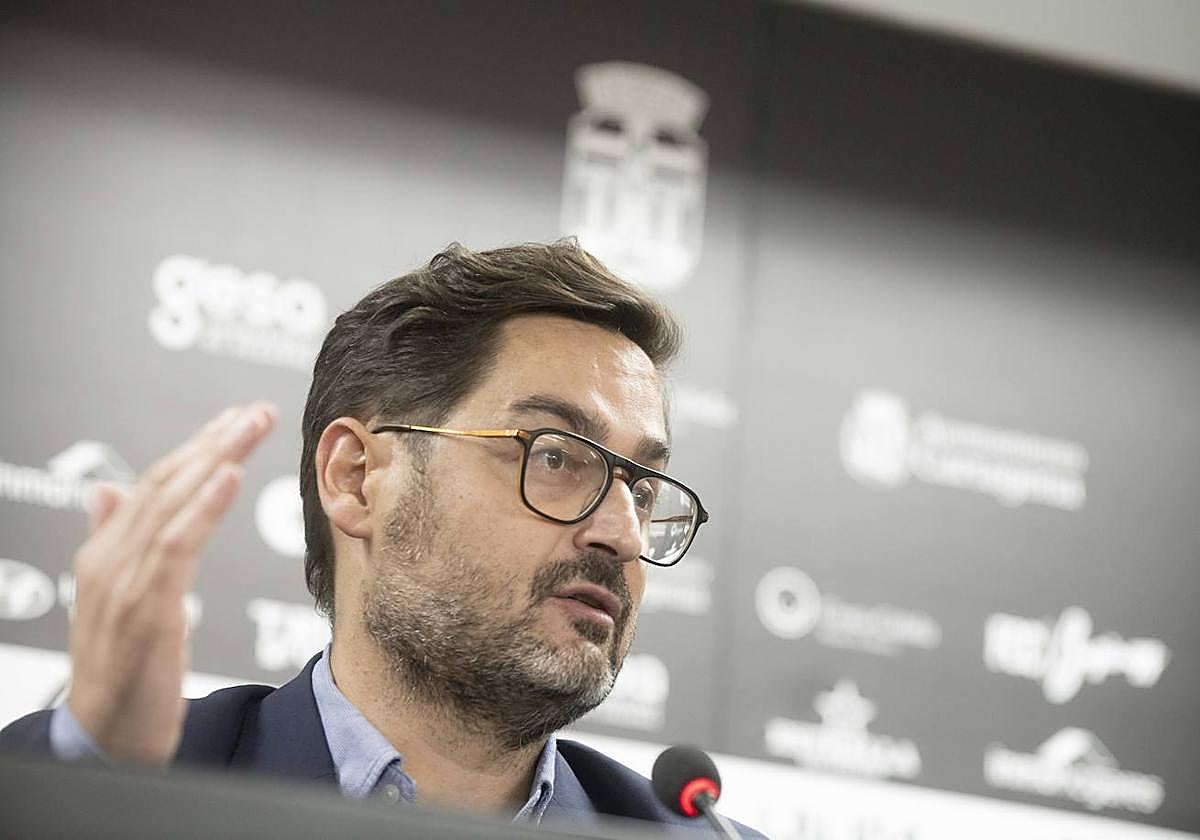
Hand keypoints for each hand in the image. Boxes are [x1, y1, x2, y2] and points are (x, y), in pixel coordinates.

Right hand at [65, 402, 276, 763]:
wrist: (107, 738)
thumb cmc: (122, 670)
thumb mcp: (119, 598)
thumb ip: (115, 540)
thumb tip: (106, 490)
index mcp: (107, 552)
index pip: (157, 483)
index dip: (197, 446)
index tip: (236, 418)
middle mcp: (110, 558)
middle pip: (167, 482)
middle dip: (214, 441)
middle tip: (256, 410)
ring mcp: (125, 582)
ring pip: (170, 503)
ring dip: (214, 459)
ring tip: (248, 427)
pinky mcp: (144, 608)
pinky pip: (175, 546)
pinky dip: (202, 507)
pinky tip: (228, 478)